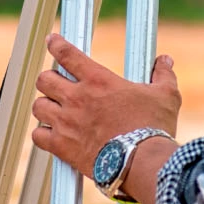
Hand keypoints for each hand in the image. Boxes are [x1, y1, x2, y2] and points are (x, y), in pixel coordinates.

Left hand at [29, 34, 180, 175]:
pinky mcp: (62, 146)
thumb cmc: (154, 128)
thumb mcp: (166, 96)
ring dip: (45, 107)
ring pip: (38, 107)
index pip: (67, 54)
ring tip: (55, 110)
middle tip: (59, 86)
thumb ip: (163, 76)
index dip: (56, 45)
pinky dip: (42, 135)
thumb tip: (165, 61)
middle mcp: (77, 98)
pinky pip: (38, 136)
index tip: (52, 41)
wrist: (142, 162)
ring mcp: (66, 123)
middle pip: (44, 79)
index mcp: (98, 80)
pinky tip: (52, 135)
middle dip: (50, 80)